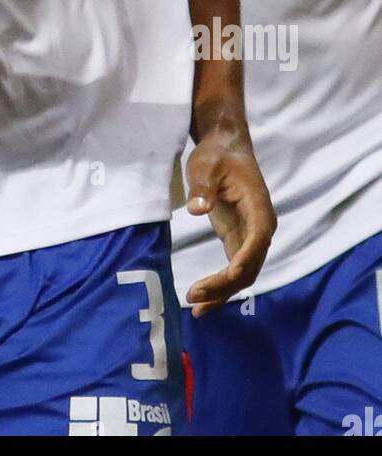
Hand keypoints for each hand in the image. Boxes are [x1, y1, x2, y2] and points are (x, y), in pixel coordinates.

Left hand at [183, 124, 275, 316]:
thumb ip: (203, 188)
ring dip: (223, 293)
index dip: (245, 259)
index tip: (229, 275)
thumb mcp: (206, 166)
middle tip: (195, 296)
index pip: (257, 239)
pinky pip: (234, 270)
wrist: (225, 146)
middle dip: (226, 284)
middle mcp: (260, 227)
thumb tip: (198, 209)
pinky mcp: (237, 239)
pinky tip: (203, 303)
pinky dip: (221, 287)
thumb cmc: (217, 154)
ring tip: (197, 309)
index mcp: (259, 207)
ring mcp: (250, 236)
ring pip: (244, 274)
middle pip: (250, 265)